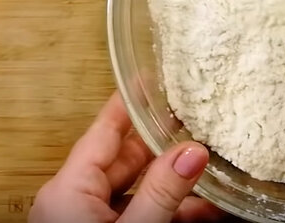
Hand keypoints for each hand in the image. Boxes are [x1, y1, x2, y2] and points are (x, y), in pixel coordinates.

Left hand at [29, 92, 224, 222]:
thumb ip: (163, 193)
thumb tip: (190, 150)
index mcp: (68, 189)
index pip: (104, 130)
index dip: (131, 102)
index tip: (153, 76)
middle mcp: (74, 203)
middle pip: (125, 161)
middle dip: (166, 148)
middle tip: (200, 125)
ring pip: (138, 193)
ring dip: (176, 187)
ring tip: (216, 175)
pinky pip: (140, 218)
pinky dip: (170, 214)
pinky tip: (205, 212)